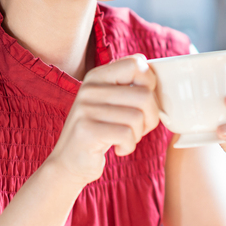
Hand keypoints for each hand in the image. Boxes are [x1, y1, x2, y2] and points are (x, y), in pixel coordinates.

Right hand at [46, 55, 158, 186]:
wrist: (69, 162)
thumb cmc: (100, 132)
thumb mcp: (111, 103)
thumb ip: (129, 86)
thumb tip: (156, 72)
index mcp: (97, 76)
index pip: (136, 63)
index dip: (150, 83)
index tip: (144, 101)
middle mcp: (89, 89)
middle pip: (144, 95)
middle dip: (151, 117)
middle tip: (140, 128)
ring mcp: (86, 109)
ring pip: (137, 117)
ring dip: (138, 134)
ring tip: (125, 139)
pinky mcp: (87, 131)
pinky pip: (126, 135)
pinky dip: (129, 146)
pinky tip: (118, 148)